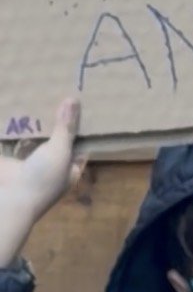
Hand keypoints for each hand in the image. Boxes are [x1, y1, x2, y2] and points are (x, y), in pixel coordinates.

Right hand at [0, 99, 84, 268]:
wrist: (9, 199)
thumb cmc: (44, 178)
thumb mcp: (61, 150)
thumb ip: (66, 128)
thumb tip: (74, 100)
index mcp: (69, 169)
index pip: (81, 145)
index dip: (82, 127)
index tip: (84, 103)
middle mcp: (52, 167)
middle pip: (58, 140)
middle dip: (59, 121)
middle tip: (62, 92)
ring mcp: (31, 164)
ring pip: (37, 140)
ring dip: (38, 123)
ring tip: (44, 95)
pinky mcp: (13, 160)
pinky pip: (18, 141)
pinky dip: (19, 128)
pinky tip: (24, 106)